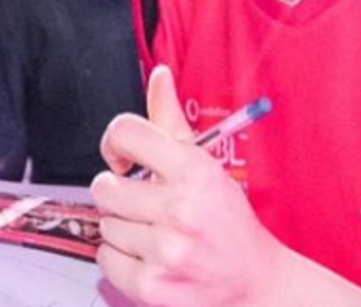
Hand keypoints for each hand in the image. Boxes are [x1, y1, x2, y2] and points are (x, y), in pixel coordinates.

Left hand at [89, 66, 282, 306]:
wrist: (256, 285)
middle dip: (119, 194)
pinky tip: (148, 256)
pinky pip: (104, 258)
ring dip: (122, 228)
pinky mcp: (152, 286)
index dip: (114, 144)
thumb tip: (158, 75)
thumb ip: (170, 120)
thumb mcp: (204, 166)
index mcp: (193, 170)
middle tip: (146, 205)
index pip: (124, 133)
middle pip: (104, 186)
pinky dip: (119, 259)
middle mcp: (180, 209)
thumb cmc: (226, 221)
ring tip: (155, 233)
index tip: (122, 160)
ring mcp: (166, 250)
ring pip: (104, 224)